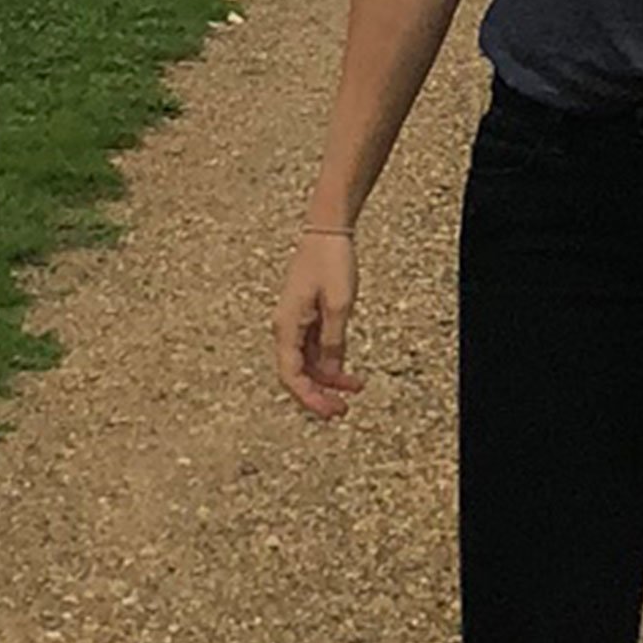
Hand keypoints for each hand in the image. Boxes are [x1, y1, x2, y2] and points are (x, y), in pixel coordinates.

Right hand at [274, 232, 365, 421]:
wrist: (327, 231)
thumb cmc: (330, 262)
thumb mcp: (339, 305)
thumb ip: (334, 342)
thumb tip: (330, 374)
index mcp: (287, 327)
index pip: (291, 375)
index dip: (309, 398)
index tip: (331, 411)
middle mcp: (287, 329)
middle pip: (298, 374)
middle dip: (319, 394)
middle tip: (342, 411)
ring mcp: (297, 324)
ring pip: (309, 363)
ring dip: (330, 379)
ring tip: (356, 389)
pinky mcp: (308, 317)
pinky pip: (316, 349)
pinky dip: (332, 362)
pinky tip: (349, 372)